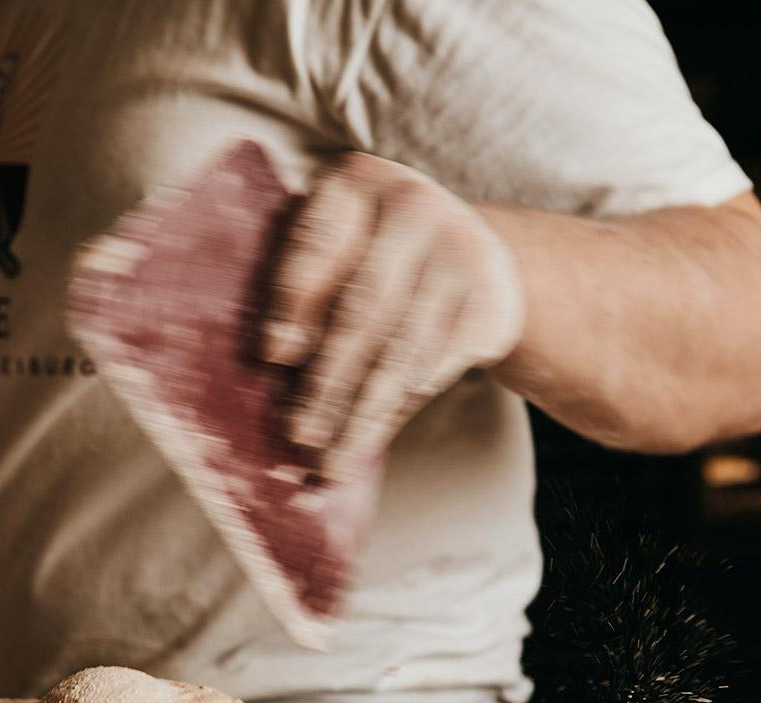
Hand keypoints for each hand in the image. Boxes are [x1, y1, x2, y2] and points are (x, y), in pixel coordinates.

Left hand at [261, 153, 524, 480]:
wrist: (473, 251)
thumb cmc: (371, 256)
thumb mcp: (335, 249)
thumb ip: (303, 291)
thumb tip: (274, 367)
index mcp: (354, 184)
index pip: (317, 243)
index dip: (293, 301)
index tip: (273, 356)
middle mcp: (413, 207)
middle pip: (363, 308)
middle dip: (327, 380)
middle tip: (298, 434)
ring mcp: (458, 254)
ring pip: (402, 350)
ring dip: (362, 414)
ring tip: (330, 459)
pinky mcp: (488, 302)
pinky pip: (435, 368)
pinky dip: (398, 411)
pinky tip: (369, 441)